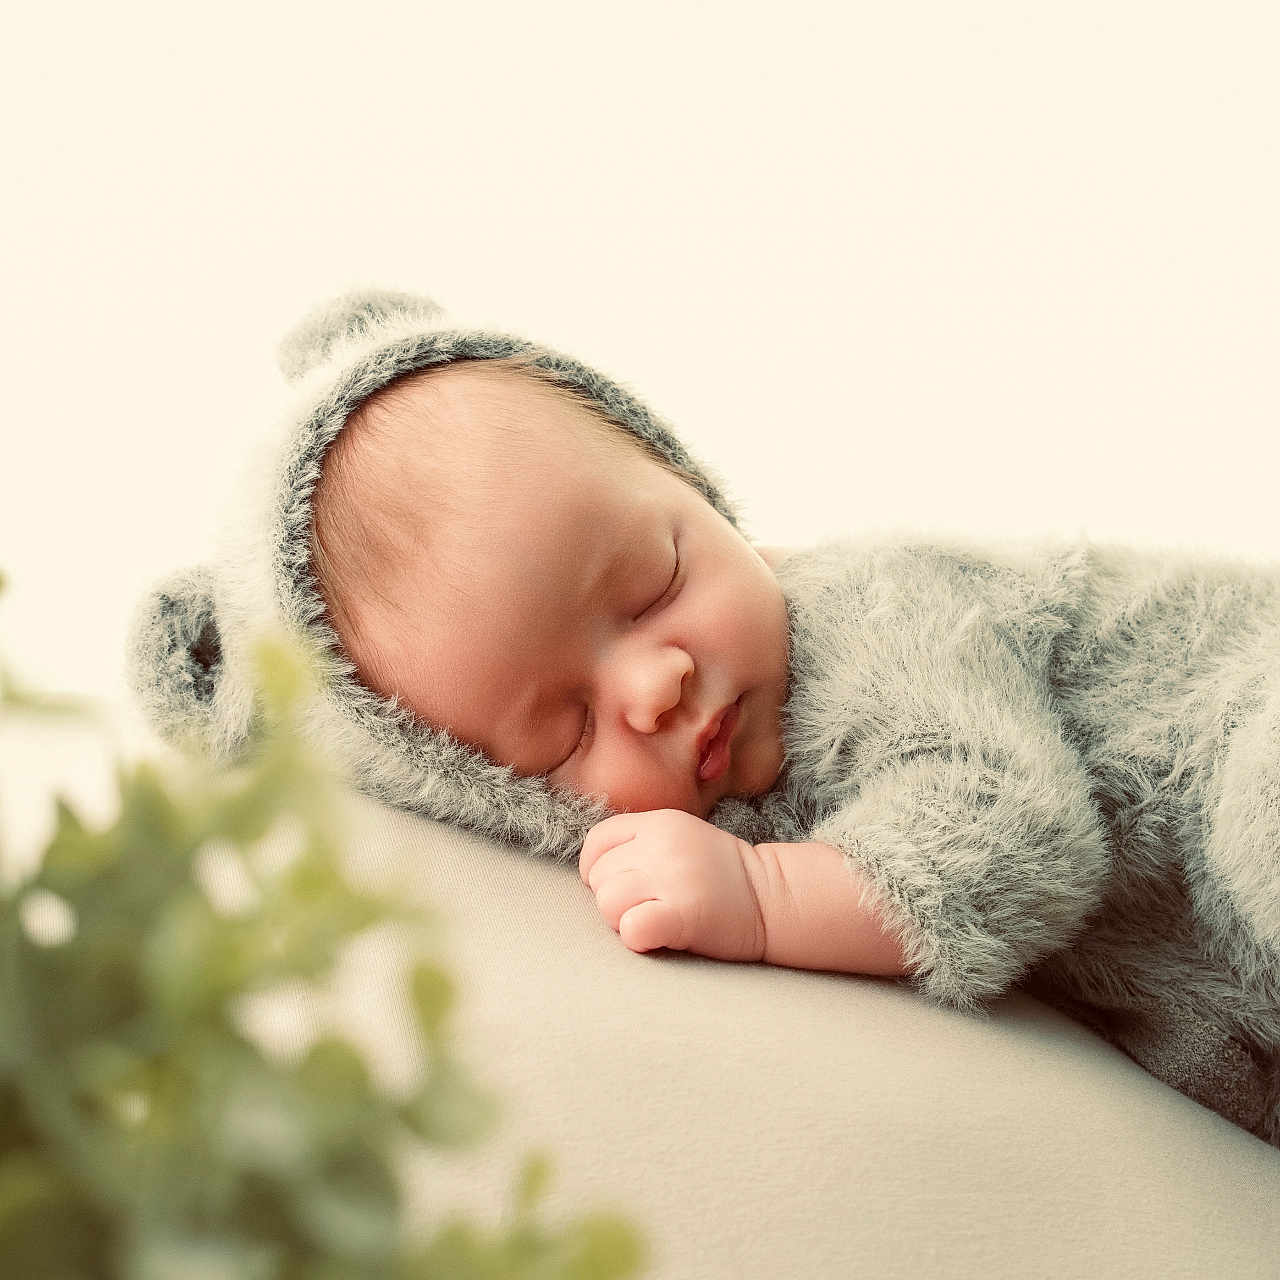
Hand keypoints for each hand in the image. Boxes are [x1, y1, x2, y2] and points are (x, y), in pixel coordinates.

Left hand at [578, 809, 766, 962]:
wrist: (775, 897)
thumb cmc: (723, 876)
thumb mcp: (681, 839)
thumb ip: (641, 844)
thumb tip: (593, 872)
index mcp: (659, 822)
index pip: (597, 842)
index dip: (596, 869)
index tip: (619, 886)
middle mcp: (662, 844)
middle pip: (600, 877)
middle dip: (614, 899)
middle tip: (648, 907)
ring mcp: (673, 877)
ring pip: (608, 904)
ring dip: (624, 920)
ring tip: (656, 920)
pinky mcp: (684, 913)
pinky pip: (632, 928)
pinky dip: (638, 937)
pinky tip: (659, 935)